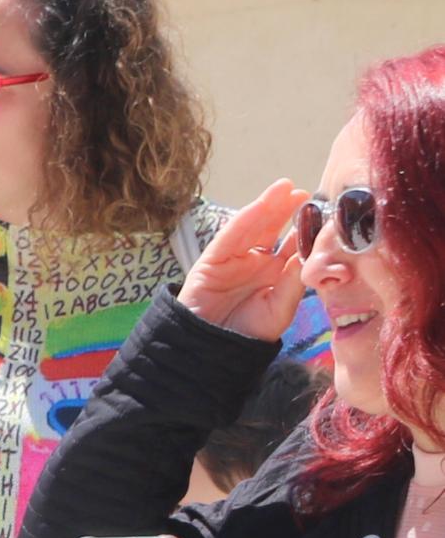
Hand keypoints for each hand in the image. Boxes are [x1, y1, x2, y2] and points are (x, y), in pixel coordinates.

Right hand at [181, 179, 310, 340]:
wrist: (212, 348)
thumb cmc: (248, 333)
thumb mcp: (279, 307)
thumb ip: (293, 281)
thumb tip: (310, 254)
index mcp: (275, 275)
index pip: (293, 246)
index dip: (306, 228)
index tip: (326, 211)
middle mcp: (256, 263)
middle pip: (274, 231)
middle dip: (288, 211)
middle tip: (306, 192)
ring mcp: (234, 259)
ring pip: (253, 228)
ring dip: (268, 207)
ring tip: (286, 188)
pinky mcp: (213, 259)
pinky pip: (231, 236)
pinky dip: (245, 220)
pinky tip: (260, 206)